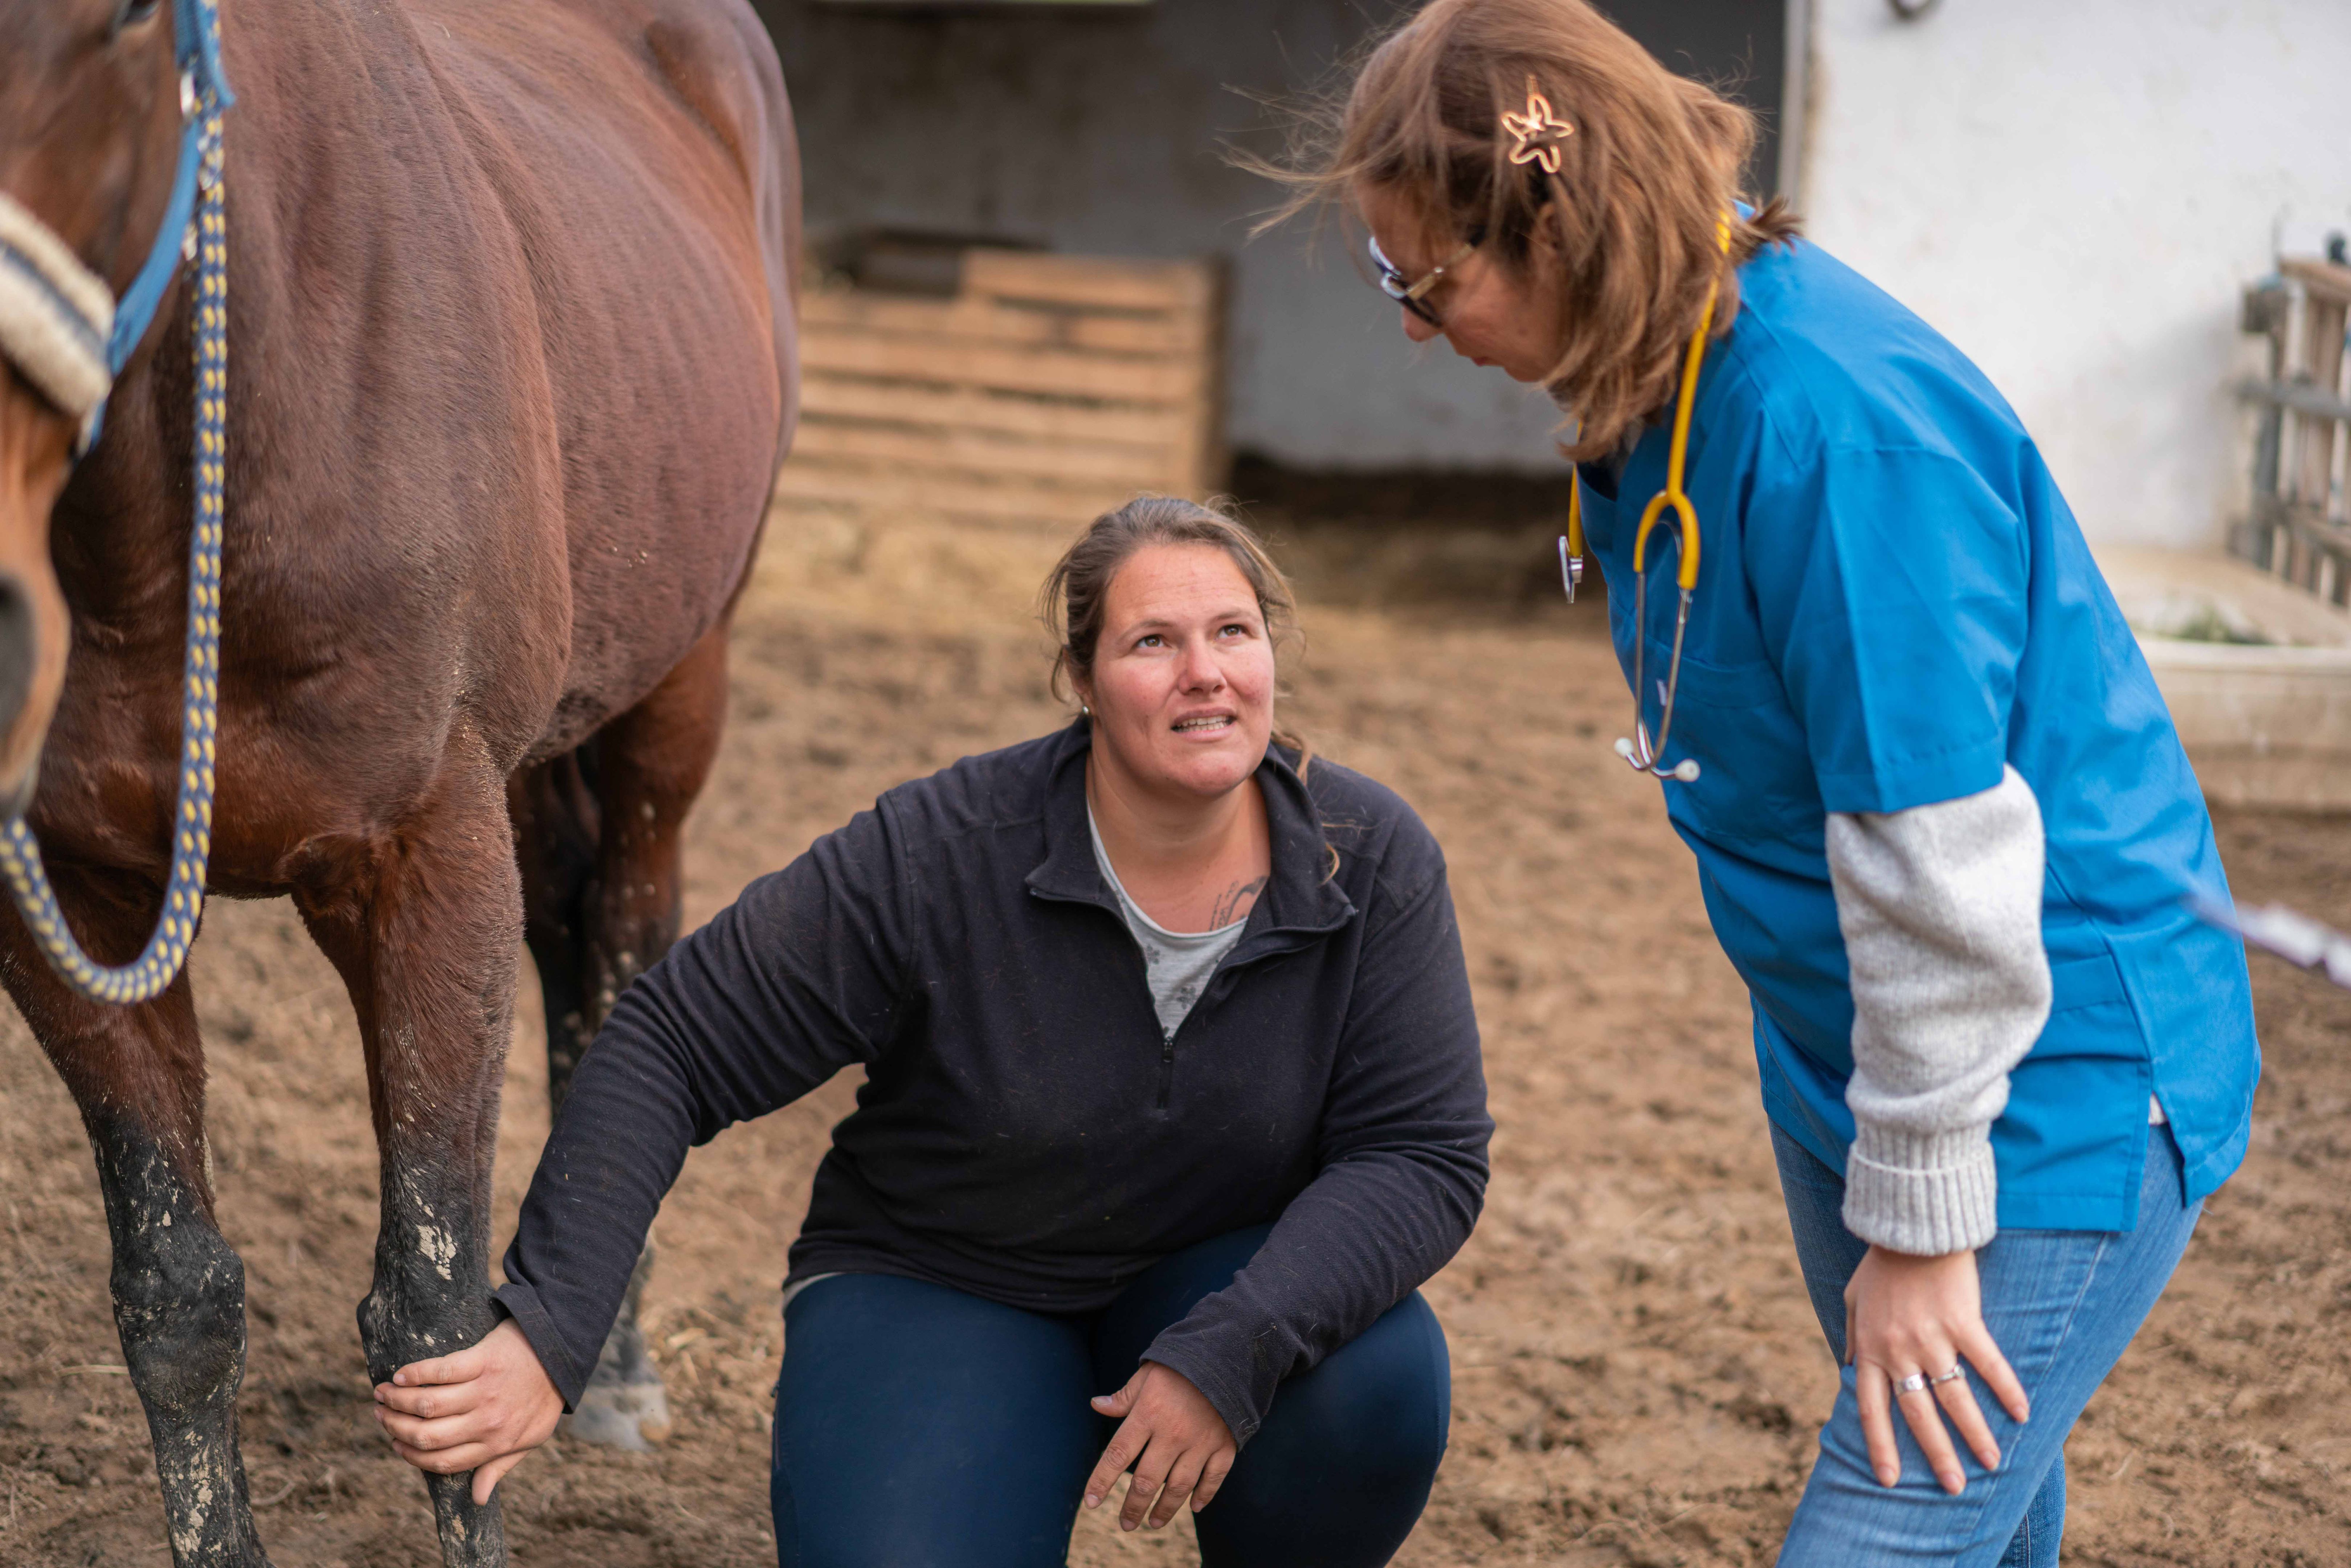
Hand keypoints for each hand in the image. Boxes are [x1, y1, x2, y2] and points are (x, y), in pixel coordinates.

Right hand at [372, 1318, 564, 1504]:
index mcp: (496, 1443)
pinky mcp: (484, 1360)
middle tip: (381, 1415)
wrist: (562, 1352)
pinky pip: (440, 1371)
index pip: (443, 1461)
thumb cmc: (543, 1397)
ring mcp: (485, 1390)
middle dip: (397, 1427)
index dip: (414, 1456)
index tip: (396, 1444)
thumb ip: (499, 1467)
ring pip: (428, 1404)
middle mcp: (488, 1420)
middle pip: (428, 1434)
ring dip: (398, 1400)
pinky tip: (400, 1376)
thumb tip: (477, 1499)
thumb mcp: (530, 1438)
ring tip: (382, 1394)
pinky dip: (415, 1374)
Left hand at [1083, 1362, 1236, 1530]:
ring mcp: (1200, 1441)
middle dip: (1133, 1507)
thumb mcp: (1147, 1375)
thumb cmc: (1180, 1365)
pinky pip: (1214, 1478)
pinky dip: (1205, 1495)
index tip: (1091, 1502)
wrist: (1228, 1353)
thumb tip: (1096, 1405)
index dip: (1101, 1481)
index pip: (1117, 1455)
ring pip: (1179, 1487)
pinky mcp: (1225, 1444)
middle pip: (1147, 1480)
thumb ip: (1123, 1397)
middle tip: (1126, 1524)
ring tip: (1153, 1523)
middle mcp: (1172, 1433)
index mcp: (1148, 1413)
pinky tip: (1195, 1507)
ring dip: (1165, 1510)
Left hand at [1844, 1244, 2030, 1494]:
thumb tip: (1849, 1368)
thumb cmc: (1882, 1263)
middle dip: (1937, 1455)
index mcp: (1870, 1348)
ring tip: (1992, 1462)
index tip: (1890, 1480)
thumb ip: (1853, 1337)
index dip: (1880, 1446)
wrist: (1910, 1225)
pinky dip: (2007, 1390)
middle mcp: (1898, 1350)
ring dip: (1975, 1434)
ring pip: (1955, 1398)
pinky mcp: (1963, 1321)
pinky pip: (1988, 1363)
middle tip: (1954, 1487)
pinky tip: (2023, 1414)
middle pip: (1918, 1414)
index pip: (1871, 1410)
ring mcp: (1932, 1337)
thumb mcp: (1854, 1299)